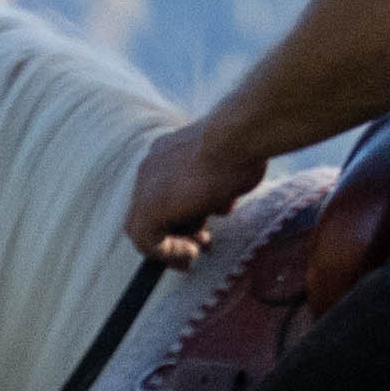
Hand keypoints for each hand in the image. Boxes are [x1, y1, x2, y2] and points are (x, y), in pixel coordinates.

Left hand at [123, 117, 257, 262]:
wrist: (237, 137)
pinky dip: (168, 253)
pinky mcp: (149, 208)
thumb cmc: (243, 146)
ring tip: (196, 252)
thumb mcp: (228, 164)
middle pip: (153, 210)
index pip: (163, 192)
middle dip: (176, 232)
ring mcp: (147, 187)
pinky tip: (192, 253)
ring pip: (147, 227)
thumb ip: (215, 183)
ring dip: (173, 245)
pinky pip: (146, 241)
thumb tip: (220, 202)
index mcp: (168, 153)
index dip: (180, 214)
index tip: (201, 228)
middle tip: (200, 244)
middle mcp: (153, 168)